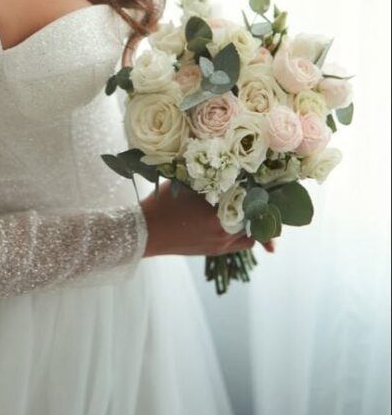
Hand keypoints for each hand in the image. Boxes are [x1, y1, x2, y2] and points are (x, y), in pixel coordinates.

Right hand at [139, 180, 261, 257]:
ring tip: (256, 208)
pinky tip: (243, 222)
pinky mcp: (217, 251)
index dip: (261, 187)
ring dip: (256, 220)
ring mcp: (221, 242)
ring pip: (253, 232)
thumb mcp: (185, 182)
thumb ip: (208, 176)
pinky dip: (247, 233)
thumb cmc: (161, 203)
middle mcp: (224, 229)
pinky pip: (243, 243)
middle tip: (269, 192)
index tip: (267, 179)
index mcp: (216, 209)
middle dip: (262, 204)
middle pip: (256, 215)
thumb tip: (229, 164)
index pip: (250, 196)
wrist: (145, 232)